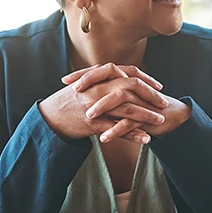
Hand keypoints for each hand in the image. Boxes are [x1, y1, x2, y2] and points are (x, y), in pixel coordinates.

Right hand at [39, 63, 168, 143]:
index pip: (127, 73)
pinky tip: (146, 139)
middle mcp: (98, 89)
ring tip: (160, 122)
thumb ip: (103, 81)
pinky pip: (116, 129)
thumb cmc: (67, 101)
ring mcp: (95, 105)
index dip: (145, 79)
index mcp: (98, 78)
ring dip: (146, 115)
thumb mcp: (85, 85)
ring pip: (126, 108)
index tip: (158, 86)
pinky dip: (132, 134)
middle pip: (131, 88)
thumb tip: (121, 78)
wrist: (48, 117)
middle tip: (164, 103)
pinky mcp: (92, 123)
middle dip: (150, 96)